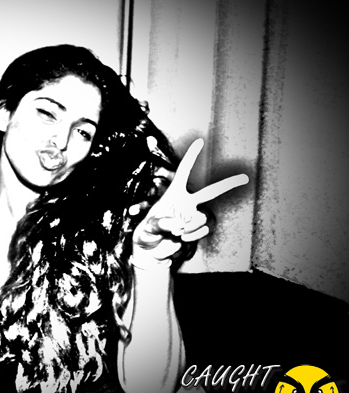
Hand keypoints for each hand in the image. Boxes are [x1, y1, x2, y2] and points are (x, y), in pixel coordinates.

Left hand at [132, 138, 247, 263]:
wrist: (152, 251)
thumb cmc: (146, 233)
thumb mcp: (148, 227)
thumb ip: (161, 224)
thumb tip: (177, 224)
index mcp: (173, 195)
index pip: (183, 172)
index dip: (191, 157)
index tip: (199, 141)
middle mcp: (186, 203)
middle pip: (210, 192)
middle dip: (228, 185)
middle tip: (245, 178)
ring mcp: (193, 216)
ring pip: (202, 218)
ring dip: (189, 226)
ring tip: (174, 233)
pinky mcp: (196, 230)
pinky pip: (203, 230)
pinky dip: (193, 235)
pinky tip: (181, 238)